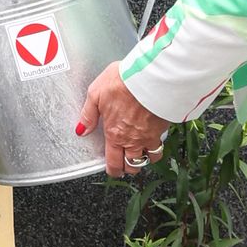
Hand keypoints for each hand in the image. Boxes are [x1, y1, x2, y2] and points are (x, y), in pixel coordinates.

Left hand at [83, 59, 166, 177]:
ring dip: (145, 158)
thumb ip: (88, 114)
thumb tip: (81, 130)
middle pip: (133, 166)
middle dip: (129, 167)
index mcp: (115, 135)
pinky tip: (154, 136)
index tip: (113, 169)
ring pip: (151, 158)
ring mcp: (151, 136)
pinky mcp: (164, 127)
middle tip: (126, 163)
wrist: (152, 76)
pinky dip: (158, 144)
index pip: (114, 163)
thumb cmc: (124, 82)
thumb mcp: (96, 94)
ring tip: (142, 153)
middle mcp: (134, 140)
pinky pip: (162, 143)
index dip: (113, 170)